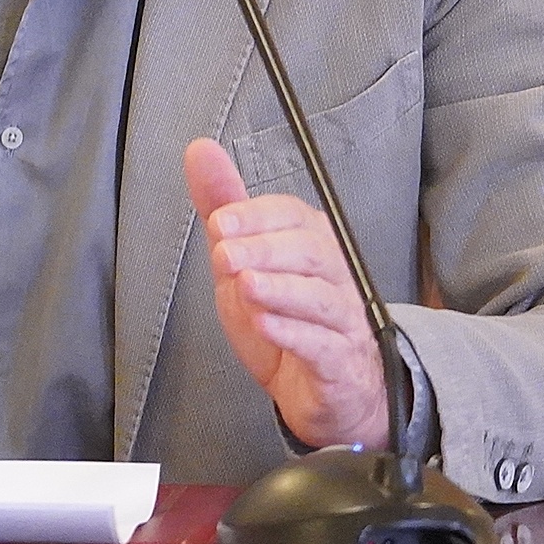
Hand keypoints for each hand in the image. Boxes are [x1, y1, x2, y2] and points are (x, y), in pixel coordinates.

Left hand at [184, 137, 389, 449]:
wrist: (321, 392)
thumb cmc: (283, 319)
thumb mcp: (242, 262)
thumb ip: (225, 209)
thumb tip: (200, 151)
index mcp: (312, 244)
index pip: (294, 216)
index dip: (257, 216)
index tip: (220, 221)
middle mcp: (334, 277)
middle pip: (313, 252)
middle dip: (266, 248)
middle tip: (224, 254)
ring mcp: (342, 321)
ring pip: (322, 297)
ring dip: (281, 288)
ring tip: (246, 284)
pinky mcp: (339, 364)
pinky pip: (323, 345)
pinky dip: (294, 334)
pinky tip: (266, 325)